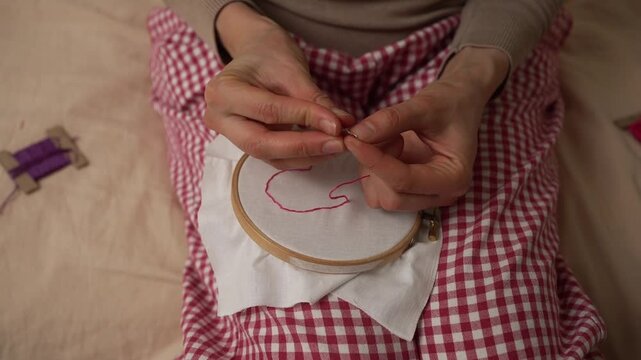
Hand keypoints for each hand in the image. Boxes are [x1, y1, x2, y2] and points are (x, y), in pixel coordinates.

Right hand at [204, 3, 354, 168]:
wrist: (256, 55)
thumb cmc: (270, 56)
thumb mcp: (292, 71)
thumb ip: (315, 100)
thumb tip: (343, 124)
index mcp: (223, 92)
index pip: (269, 111)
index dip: (304, 119)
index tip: (337, 124)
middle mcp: (219, 118)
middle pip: (262, 144)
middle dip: (303, 146)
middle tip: (338, 143)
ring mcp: (229, 135)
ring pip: (270, 155)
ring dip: (307, 154)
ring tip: (337, 145)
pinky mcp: (246, 144)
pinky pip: (274, 156)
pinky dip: (302, 155)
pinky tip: (325, 147)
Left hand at [344, 47, 508, 210]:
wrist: (458, 103)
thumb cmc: (449, 103)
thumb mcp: (424, 105)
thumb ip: (391, 120)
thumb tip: (358, 134)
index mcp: (454, 178)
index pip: (404, 181)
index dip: (375, 161)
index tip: (353, 141)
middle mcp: (442, 195)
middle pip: (393, 197)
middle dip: (376, 166)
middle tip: (383, 133)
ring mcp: (425, 197)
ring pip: (382, 198)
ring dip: (373, 169)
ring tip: (390, 138)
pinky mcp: (410, 192)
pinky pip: (379, 192)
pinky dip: (372, 171)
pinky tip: (386, 148)